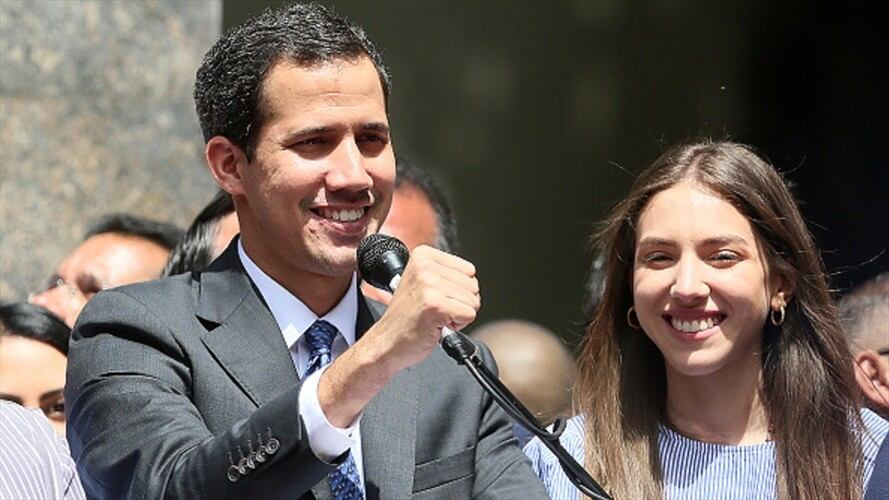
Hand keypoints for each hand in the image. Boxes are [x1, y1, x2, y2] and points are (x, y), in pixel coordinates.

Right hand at [366, 245, 480, 374]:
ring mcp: (429, 285)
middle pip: (473, 285)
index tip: (436, 297)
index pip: (469, 270)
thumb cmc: (405, 318)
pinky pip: (469, 315)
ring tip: (435, 316)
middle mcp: (425, 266)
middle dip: (459, 302)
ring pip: (473, 300)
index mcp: (423, 256)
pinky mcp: (436, 305)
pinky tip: (437, 324)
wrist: (386, 343)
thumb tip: (472, 277)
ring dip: (458, 314)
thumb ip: (445, 274)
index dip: (458, 289)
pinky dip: (458, 325)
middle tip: (435, 310)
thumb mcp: (422, 282)